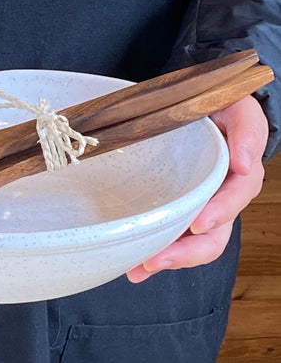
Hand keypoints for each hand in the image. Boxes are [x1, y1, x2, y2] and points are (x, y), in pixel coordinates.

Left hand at [127, 95, 267, 282]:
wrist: (208, 112)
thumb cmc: (224, 111)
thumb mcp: (241, 111)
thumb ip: (247, 130)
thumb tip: (244, 163)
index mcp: (238, 175)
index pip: (235, 199)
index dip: (220, 212)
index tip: (199, 223)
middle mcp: (221, 198)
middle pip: (213, 236)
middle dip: (186, 252)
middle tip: (156, 261)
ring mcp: (199, 207)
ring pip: (191, 244)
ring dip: (167, 259)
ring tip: (138, 271)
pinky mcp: (180, 209)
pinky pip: (172, 235)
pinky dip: (155, 251)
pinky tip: (134, 266)